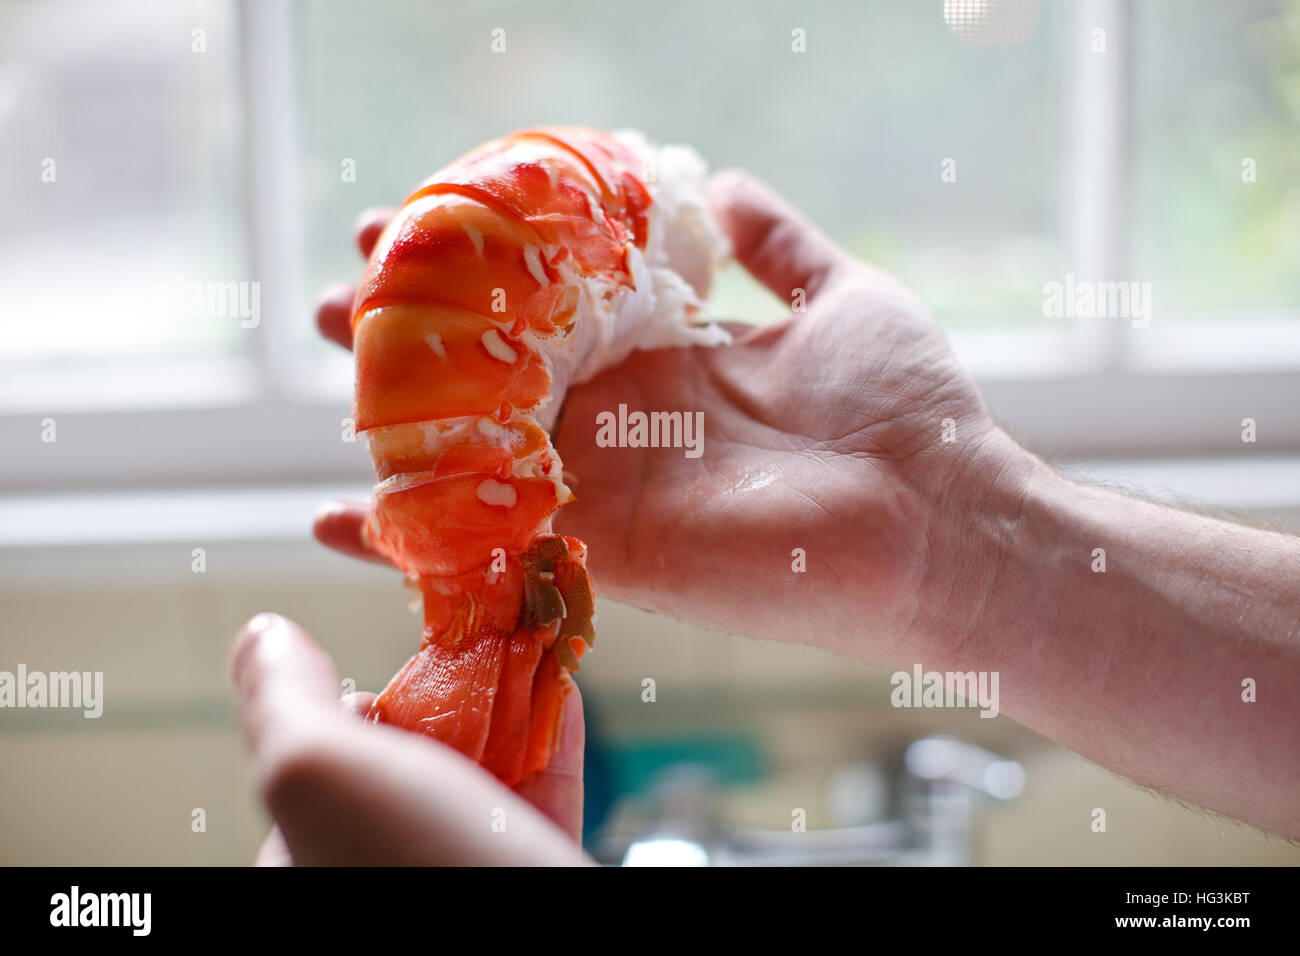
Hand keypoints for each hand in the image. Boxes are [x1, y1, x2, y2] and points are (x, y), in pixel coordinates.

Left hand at [231, 613, 588, 864]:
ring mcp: (455, 883)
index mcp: (308, 871)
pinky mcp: (528, 881)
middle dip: (444, 698)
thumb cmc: (424, 874)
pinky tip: (563, 691)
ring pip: (477, 785)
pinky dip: (553, 742)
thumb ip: (284, 703)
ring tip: (528, 645)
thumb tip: (262, 636)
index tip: (399, 670)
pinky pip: (537, 804)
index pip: (313, 779)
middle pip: (404, 770)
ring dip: (507, 706)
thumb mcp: (321, 776)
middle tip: (475, 647)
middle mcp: (378, 879)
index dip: (353, 714)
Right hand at [313, 173, 1014, 661]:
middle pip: (492, 364)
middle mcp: (621, 416)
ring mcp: (604, 483)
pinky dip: (405, 538)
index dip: (482, 261)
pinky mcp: (602, 546)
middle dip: (414, 322)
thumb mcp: (840, 294)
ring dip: (391, 404)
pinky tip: (330, 519)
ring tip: (326, 349)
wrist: (939, 518)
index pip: (546, 299)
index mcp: (664, 354)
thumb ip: (774, 244)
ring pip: (472, 440)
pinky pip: (486, 542)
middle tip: (343, 285)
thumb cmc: (906, 406)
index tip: (419, 221)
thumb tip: (722, 183)